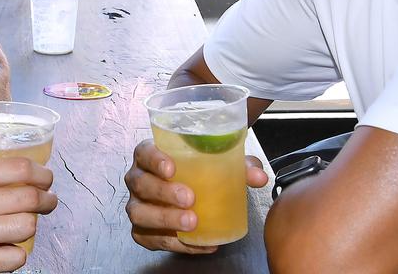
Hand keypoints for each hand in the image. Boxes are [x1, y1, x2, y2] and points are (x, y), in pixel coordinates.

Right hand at [0, 156, 56, 273]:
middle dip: (47, 200)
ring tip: (27, 223)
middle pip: (30, 198)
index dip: (42, 174)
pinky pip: (14, 258)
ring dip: (32, 226)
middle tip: (48, 201)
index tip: (46, 178)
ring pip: (26, 228)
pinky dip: (16, 253)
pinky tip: (8, 247)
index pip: (19, 169)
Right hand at [124, 138, 268, 254]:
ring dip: (164, 219)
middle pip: (141, 184)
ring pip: (139, 213)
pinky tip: (198, 244)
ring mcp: (138, 206)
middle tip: (190, 199)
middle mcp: (139, 179)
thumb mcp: (220, 164)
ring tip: (191, 223)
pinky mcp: (142, 230)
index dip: (154, 159)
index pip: (144, 152)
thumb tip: (259, 177)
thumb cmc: (199, 174)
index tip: (171, 168)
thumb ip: (240, 166)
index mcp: (151, 156)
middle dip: (163, 192)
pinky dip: (175, 244)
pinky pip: (152, 239)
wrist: (191, 197)